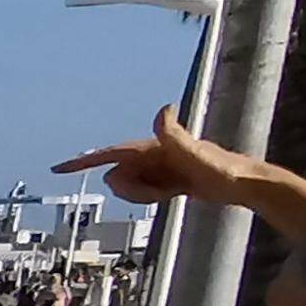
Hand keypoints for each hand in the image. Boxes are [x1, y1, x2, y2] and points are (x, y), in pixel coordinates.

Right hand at [56, 105, 283, 223]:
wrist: (245, 184)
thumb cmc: (224, 168)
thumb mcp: (197, 153)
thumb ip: (176, 134)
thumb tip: (164, 108)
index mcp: (155, 146)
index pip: (112, 154)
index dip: (85, 161)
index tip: (60, 169)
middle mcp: (153, 154)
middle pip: (120, 176)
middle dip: (132, 188)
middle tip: (162, 192)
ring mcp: (159, 168)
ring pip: (131, 186)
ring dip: (144, 195)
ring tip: (172, 193)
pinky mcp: (167, 180)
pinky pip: (145, 192)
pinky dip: (152, 197)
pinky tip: (174, 195)